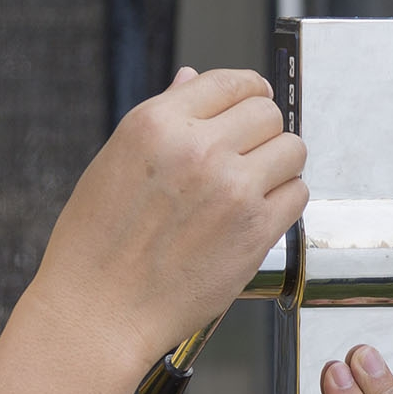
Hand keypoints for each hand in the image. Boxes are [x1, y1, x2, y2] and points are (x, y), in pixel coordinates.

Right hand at [31, 66, 306, 365]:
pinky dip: (285, 201)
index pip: (230, 81)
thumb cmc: (94, 247)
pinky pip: (298, 195)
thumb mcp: (113, 163)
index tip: (253, 104)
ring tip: (253, 186)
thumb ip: (162, 120)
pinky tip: (256, 214)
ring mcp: (232, 188)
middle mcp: (197, 149)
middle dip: (262, 131)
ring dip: (279, 165)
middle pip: (268, 113)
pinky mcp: (255, 230)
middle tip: (249, 154)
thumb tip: (192, 80)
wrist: (98, 313)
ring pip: (292, 150)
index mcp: (156, 124)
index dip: (248, 92)